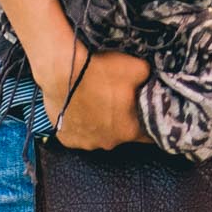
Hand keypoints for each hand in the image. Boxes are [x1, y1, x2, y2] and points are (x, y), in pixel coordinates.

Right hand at [34, 46, 149, 150]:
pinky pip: (78, 134)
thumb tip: (148, 80)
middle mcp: (108, 142)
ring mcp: (85, 142)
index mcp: (129, 130)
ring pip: (99, 134)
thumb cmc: (99, 72)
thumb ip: (148, 79)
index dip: (148, 122)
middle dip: (121, 119)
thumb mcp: (137, 68)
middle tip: (116, 100)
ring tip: (95, 102)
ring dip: (99, 122)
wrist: (62, 71)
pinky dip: (80, 124)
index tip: (146, 113)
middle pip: (121, 133)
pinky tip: (79, 108)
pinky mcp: (67, 138)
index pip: (149, 135)